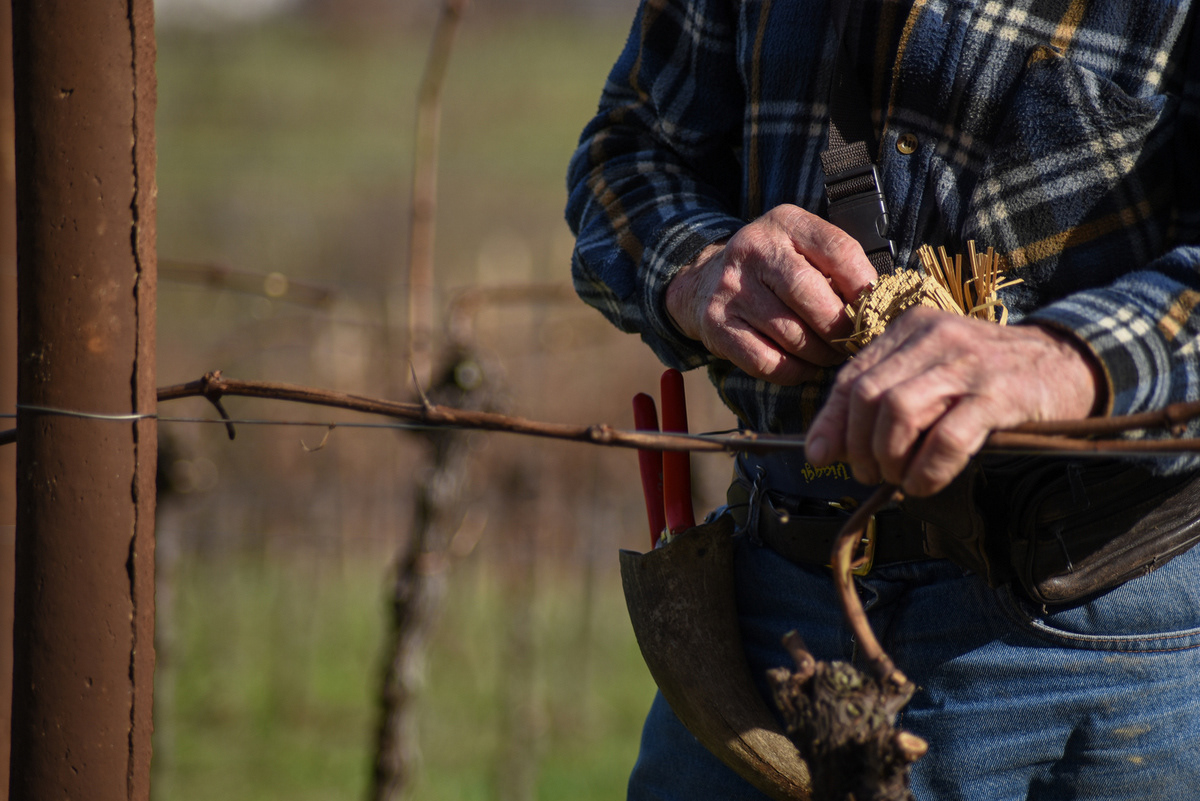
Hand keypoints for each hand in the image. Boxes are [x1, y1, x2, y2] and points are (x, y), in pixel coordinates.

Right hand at [665, 204, 877, 384]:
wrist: (702, 282)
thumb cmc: (772, 270)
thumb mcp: (802, 247)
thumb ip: (838, 267)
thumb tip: (879, 308)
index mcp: (786, 224)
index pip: (838, 250)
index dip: (864, 286)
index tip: (876, 310)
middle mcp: (754, 250)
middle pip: (812, 296)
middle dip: (841, 328)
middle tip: (854, 343)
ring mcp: (731, 289)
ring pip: (791, 334)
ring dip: (820, 354)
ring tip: (831, 355)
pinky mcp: (717, 325)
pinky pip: (767, 361)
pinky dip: (794, 371)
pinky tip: (803, 366)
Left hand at [805, 308, 1103, 495]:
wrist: (1070, 363)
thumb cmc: (990, 378)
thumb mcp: (933, 374)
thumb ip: (884, 399)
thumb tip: (825, 446)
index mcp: (912, 330)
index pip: (852, 376)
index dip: (831, 422)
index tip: (820, 455)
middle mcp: (936, 338)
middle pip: (868, 396)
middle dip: (859, 445)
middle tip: (871, 473)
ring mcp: (968, 364)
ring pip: (899, 413)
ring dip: (890, 458)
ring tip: (900, 479)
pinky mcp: (1000, 394)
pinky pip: (947, 437)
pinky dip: (927, 469)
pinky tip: (925, 483)